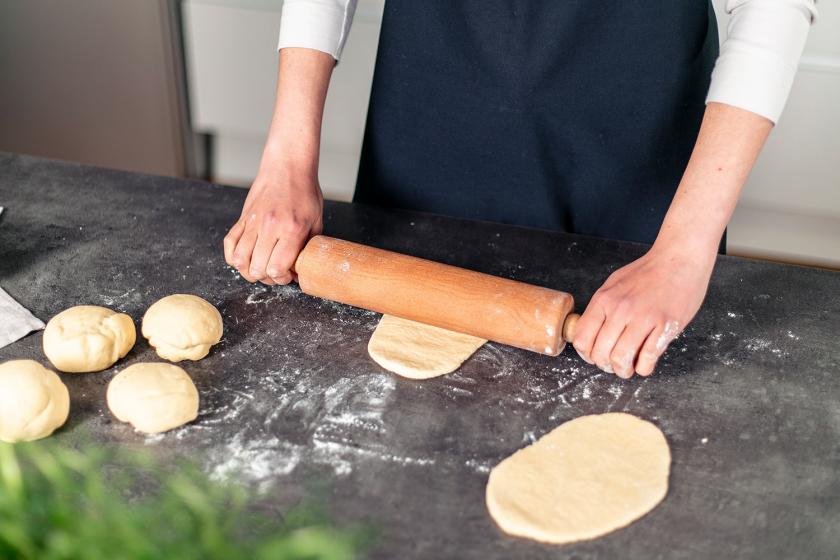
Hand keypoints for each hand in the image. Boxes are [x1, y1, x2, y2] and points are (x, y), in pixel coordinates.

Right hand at [224, 168, 322, 284]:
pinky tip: (245, 258)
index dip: (282, 279)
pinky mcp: (242, 218)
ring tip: (259, 269)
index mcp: (291, 230)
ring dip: (248, 271)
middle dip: (267, 278)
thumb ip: (308, 248)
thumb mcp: (316, 222)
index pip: (277, 268)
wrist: (287, 168)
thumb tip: (300, 271)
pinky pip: (229, 244)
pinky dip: (233, 257)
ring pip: (240, 260)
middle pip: (257, 269)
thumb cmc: (305, 194)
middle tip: (276, 273)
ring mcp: (252, 223)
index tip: (288, 275)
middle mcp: (269, 228)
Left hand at [572, 241, 715, 377]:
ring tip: (629, 366)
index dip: (586, 354)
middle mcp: (620, 310)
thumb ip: (602, 307)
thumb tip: (590, 331)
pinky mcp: (665, 326)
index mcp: (604, 300)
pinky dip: (644, 368)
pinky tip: (645, 362)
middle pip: (600, 354)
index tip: (594, 356)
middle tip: (613, 364)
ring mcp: (643, 319)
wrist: (680, 259)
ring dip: (623, 370)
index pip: (582, 338)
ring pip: (621, 360)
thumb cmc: (648, 272)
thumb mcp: (614, 284)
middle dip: (605, 366)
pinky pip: (647, 359)